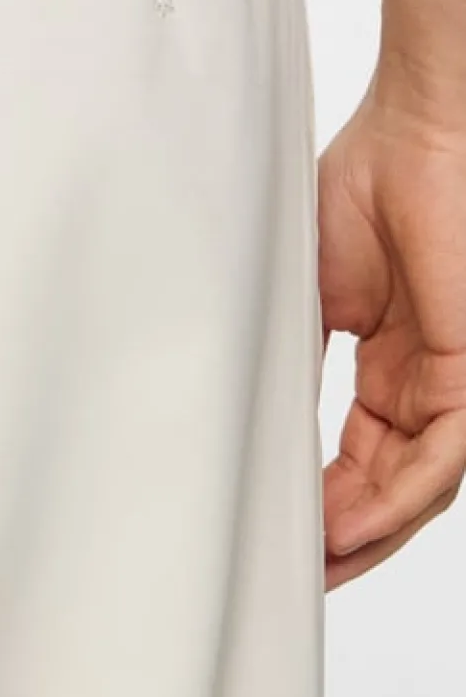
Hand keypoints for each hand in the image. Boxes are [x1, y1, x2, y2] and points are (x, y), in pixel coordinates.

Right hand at [318, 83, 465, 588]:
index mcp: (390, 362)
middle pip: (388, 481)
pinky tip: (348, 526)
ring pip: (418, 482)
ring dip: (366, 529)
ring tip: (310, 562)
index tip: (272, 530)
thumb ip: (292, 357)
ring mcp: (455, 377)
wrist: (418, 128)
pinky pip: (443, 456)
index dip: (318, 498)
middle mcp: (427, 380)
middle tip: (289, 568)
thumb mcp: (306, 293)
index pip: (358, 453)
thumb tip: (251, 419)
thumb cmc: (363, 185)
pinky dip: (394, 497)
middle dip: (342, 532)